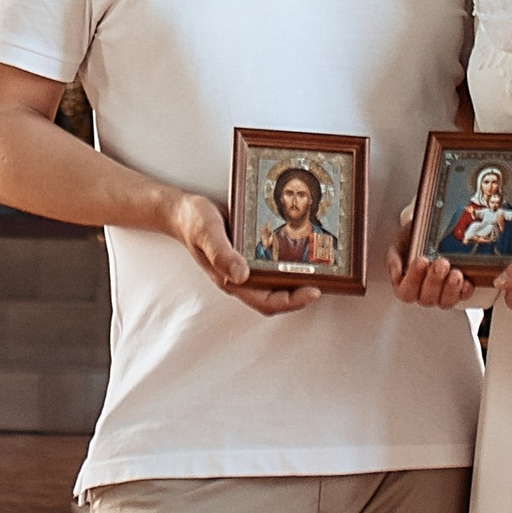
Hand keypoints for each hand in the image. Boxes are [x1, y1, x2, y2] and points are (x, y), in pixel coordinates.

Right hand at [167, 189, 311, 316]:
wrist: (183, 210)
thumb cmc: (193, 222)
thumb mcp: (206, 232)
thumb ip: (221, 252)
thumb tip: (241, 274)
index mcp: (231, 280)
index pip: (266, 302)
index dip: (292, 301)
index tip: (314, 291)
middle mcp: (242, 278)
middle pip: (278, 297)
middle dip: (303, 293)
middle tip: (328, 279)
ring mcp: (247, 268)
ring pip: (277, 283)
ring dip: (298, 279)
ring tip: (322, 267)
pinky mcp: (251, 254)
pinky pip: (274, 265)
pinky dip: (290, 262)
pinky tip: (303, 250)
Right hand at [387, 213, 473, 311]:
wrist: (429, 231)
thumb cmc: (412, 240)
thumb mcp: (399, 243)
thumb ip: (394, 257)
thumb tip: (396, 271)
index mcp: (405, 284)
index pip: (406, 292)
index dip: (413, 280)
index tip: (420, 261)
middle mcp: (423, 292)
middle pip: (426, 298)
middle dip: (434, 281)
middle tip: (441, 264)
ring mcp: (441, 293)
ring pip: (445, 302)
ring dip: (450, 289)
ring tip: (455, 273)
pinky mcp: (458, 290)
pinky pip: (462, 297)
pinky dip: (465, 291)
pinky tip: (467, 281)